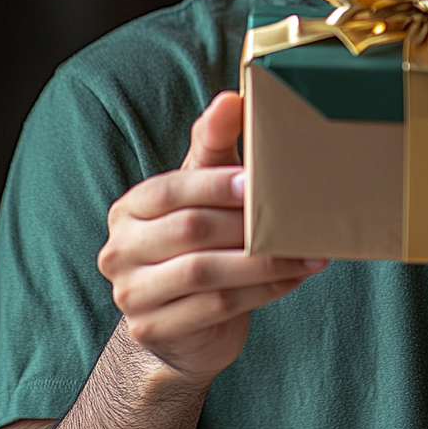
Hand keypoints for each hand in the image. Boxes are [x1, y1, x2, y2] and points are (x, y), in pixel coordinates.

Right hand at [97, 91, 327, 383]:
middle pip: (190, 231)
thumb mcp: (202, 189)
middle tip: (295, 217)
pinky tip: (294, 277)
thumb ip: (213, 145)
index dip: (215, 184)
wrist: (181, 322)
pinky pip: (217, 308)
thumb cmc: (198, 239)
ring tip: (307, 252)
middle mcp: (120, 250)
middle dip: (246, 224)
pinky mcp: (153, 330)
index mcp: (130, 209)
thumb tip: (231, 98)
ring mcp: (131, 295)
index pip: (171, 190)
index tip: (258, 182)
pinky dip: (263, 291)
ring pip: (205, 274)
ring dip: (264, 262)